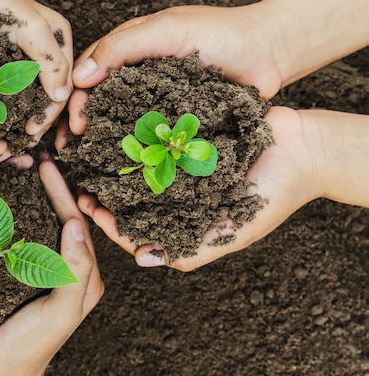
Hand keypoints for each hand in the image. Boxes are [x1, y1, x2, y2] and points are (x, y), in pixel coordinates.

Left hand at [0, 0, 73, 141]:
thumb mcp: (30, 28)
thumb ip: (50, 62)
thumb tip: (62, 97)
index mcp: (59, 44)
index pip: (62, 88)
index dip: (50, 114)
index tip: (32, 132)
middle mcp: (42, 55)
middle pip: (45, 98)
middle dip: (37, 122)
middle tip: (22, 143)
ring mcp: (19, 62)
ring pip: (25, 100)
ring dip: (19, 121)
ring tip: (9, 141)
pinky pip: (4, 94)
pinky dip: (1, 111)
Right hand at [0, 159, 103, 374]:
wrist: (1, 369)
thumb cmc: (33, 344)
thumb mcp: (61, 310)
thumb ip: (76, 269)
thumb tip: (77, 223)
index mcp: (85, 275)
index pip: (76, 224)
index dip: (62, 193)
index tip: (47, 167)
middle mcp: (69, 267)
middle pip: (63, 218)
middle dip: (52, 187)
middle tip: (37, 160)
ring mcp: (46, 269)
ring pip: (44, 223)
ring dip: (35, 197)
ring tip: (22, 172)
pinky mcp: (25, 272)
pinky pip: (25, 236)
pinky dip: (16, 214)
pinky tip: (4, 201)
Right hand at [59, 5, 282, 143]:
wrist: (269, 53)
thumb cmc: (220, 33)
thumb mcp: (167, 31)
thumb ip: (123, 47)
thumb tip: (80, 76)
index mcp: (130, 46)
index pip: (90, 71)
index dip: (77, 99)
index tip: (74, 125)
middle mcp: (138, 72)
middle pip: (100, 99)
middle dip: (83, 124)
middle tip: (72, 150)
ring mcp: (156, 95)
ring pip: (121, 118)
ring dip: (103, 139)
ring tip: (92, 163)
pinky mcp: (175, 115)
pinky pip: (149, 131)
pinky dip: (134, 146)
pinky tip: (125, 163)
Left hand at [77, 106, 326, 270]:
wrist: (305, 148)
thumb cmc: (273, 196)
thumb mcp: (234, 231)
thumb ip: (192, 249)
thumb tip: (144, 260)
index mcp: (185, 219)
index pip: (139, 227)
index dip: (112, 222)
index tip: (90, 209)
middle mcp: (178, 191)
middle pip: (131, 195)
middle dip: (104, 190)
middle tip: (78, 181)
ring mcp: (182, 161)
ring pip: (137, 164)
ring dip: (113, 160)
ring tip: (87, 150)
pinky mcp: (188, 133)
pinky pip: (155, 135)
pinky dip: (136, 133)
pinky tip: (113, 124)